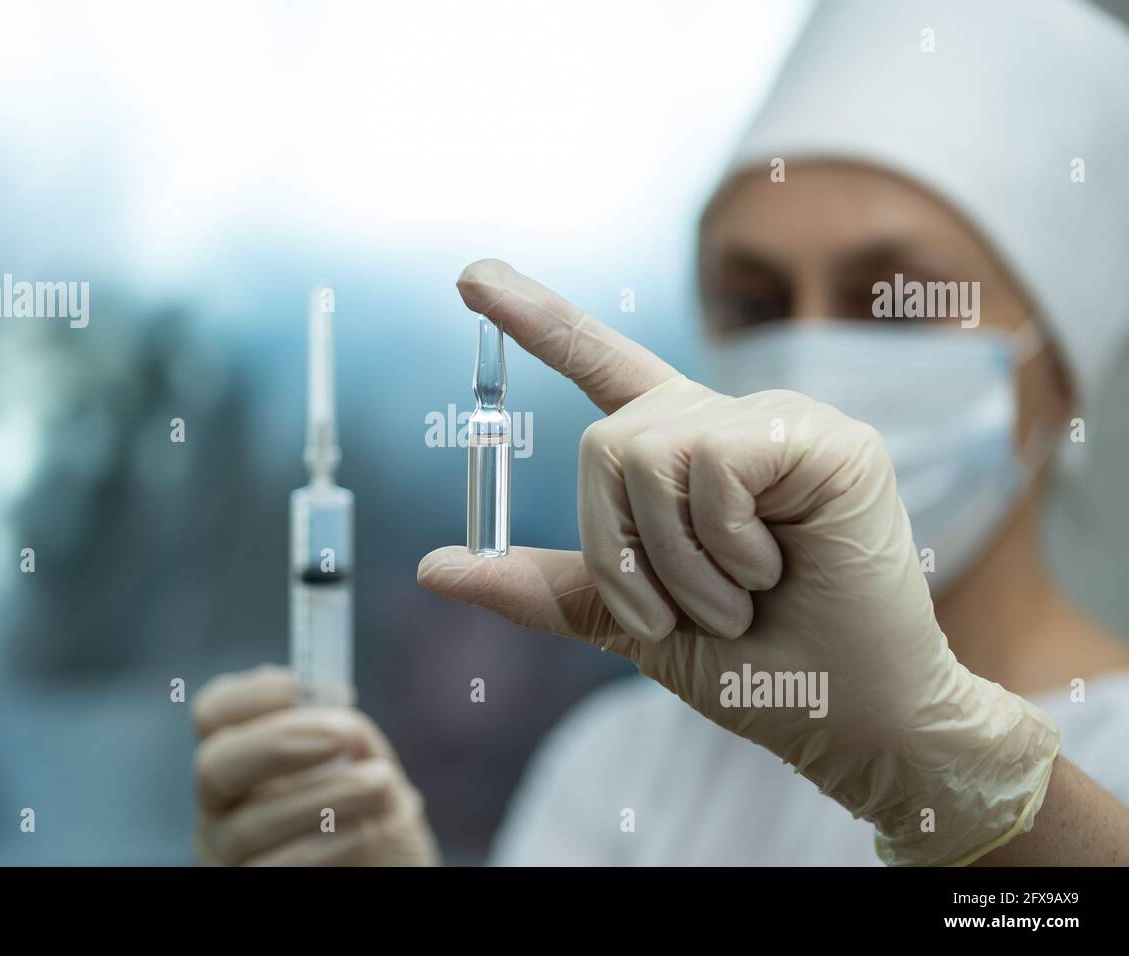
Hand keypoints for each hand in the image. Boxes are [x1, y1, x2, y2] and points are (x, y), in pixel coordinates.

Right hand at [193, 666, 438, 865]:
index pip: (214, 713)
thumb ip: (346, 734)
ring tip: (379, 784)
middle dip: (280, 744)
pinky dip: (324, 846)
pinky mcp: (246, 888)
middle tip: (343, 735)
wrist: (393, 870)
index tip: (316, 687)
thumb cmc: (375, 816)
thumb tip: (330, 711)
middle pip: (215, 766)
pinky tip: (365, 831)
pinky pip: (273, 870)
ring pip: (249, 824)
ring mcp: (226, 856)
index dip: (257, 694)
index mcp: (242, 756)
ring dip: (324, 798)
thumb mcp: (368, 765)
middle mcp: (220, 806)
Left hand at [418, 259, 1059, 865]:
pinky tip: (775, 568)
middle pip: (603, 443)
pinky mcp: (825, 438)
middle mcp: (719, 423)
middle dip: (620, 552)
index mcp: (674, 454)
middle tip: (679, 615)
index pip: (596, 365)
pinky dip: (725, 540)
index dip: (535, 318)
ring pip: (650, 453)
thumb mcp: (626, 623)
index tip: (471, 277)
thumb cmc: (748, 666)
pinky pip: (714, 461)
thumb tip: (430, 566)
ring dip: (677, 563)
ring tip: (736, 600)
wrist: (841, 715)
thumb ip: (544, 585)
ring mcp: (775, 422)